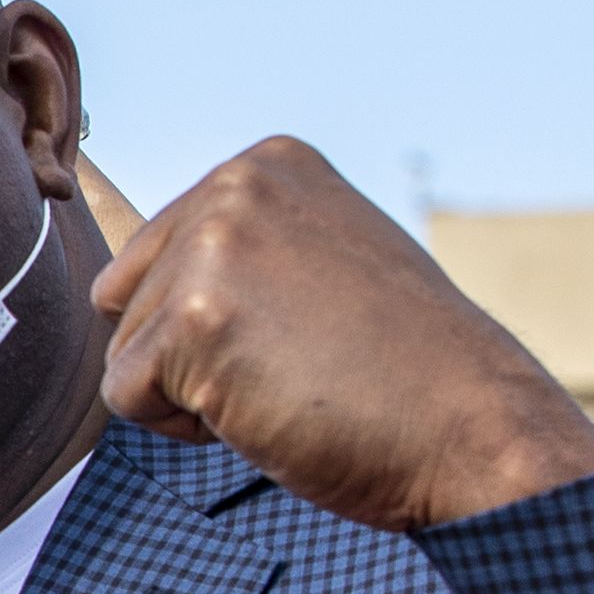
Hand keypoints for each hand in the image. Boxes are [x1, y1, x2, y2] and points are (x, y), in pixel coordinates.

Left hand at [93, 135, 593, 531]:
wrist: (470, 426)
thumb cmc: (399, 368)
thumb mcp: (321, 262)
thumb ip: (239, 250)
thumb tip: (122, 282)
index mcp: (266, 166)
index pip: (154, 254)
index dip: (214, 319)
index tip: (303, 327)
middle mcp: (233, 188)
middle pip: (126, 298)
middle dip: (187, 353)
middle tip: (292, 361)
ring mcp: (211, 248)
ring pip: (125, 350)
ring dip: (192, 392)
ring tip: (288, 383)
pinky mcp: (193, 320)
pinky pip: (124, 396)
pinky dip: (182, 427)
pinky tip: (267, 409)